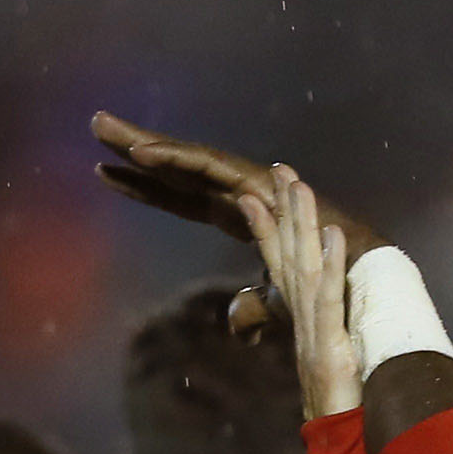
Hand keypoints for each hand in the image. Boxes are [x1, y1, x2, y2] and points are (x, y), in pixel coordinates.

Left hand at [93, 111, 386, 337]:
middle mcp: (236, 192)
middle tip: (96, 127)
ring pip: (185, 159)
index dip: (146, 187)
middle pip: (177, 168)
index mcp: (236, 213)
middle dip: (136, 149)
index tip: (107, 174)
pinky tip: (140, 153)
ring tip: (105, 129)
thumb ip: (252, 309)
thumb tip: (234, 326)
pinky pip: (205, 167)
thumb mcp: (277, 303)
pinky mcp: (253, 183)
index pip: (180, 197)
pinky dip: (174, 159)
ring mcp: (244, 183)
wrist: (357, 276)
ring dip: (145, 144)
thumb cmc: (323, 287)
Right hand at [238, 166, 361, 418]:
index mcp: (301, 321)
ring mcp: (315, 328)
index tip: (257, 197)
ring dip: (301, 225)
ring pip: (305, 266)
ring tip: (300, 186)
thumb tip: (298, 329)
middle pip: (288, 255)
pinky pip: (330, 297)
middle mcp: (303, 318)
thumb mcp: (314, 366)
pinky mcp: (332, 342)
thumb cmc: (332, 408)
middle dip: (283, 211)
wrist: (336, 444)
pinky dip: (331, 265)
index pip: (279, 266)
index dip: (269, 230)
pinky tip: (332, 234)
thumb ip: (305, 340)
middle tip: (279, 170)